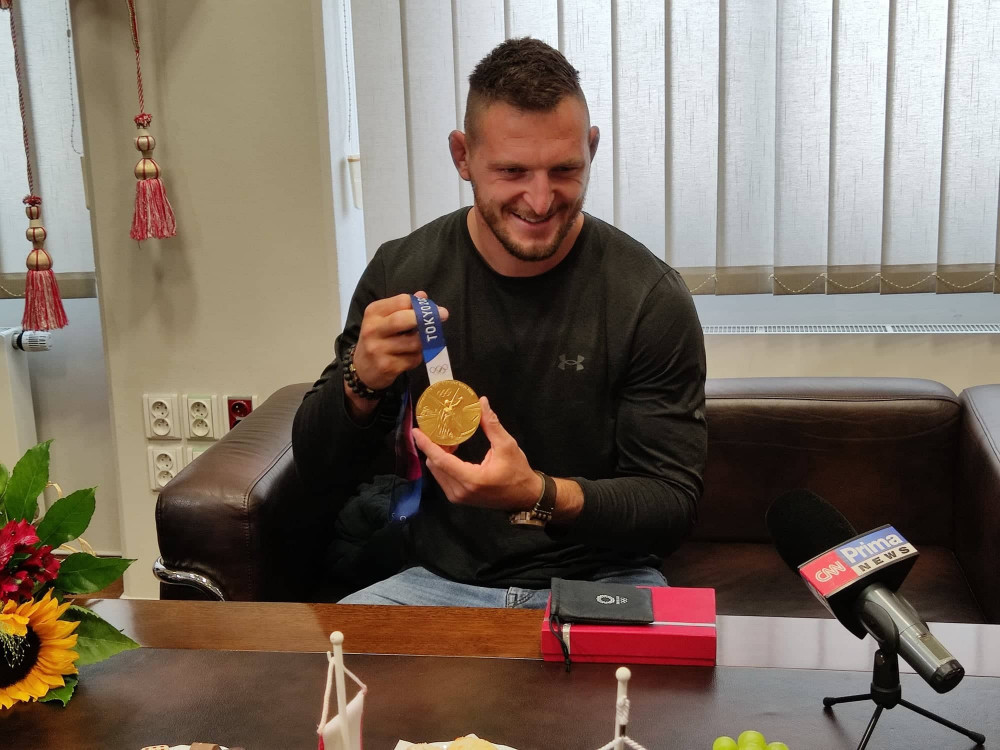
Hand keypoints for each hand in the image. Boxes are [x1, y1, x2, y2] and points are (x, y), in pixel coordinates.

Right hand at [351, 290, 448, 390]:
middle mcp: (373, 329)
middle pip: (404, 319)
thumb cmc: (378, 339)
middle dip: (425, 318)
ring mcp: (378, 349)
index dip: (420, 304)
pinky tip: (408, 358)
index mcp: (373, 313)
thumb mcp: (384, 320)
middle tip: (444, 315)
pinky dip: (417, 358)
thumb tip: (423, 295)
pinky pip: (413, 359)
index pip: (401, 301)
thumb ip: (403, 307)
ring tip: (416, 344)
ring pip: (414, 343)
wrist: (361, 369)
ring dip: (422, 344)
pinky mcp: (387, 366)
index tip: (433, 308)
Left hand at [413, 396, 541, 511]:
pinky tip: (452, 450)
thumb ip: (491, 424)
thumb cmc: (517, 472)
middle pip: (435, 464)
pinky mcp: (458, 498)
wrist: (524, 497)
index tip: (417, 430)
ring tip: (449, 439)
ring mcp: (457, 497)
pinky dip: (443, 463)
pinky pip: (442, 477)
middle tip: (441, 428)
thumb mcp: (507, 446)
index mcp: (471, 479)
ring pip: (437, 471)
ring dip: (438, 454)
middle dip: (434, 445)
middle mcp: (460, 491)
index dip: (427, 444)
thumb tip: (481, 402)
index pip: (441, 460)